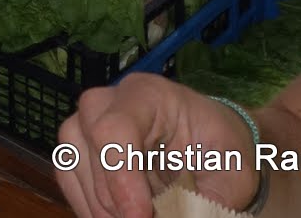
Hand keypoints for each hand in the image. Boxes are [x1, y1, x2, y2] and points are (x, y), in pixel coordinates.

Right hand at [55, 74, 259, 217]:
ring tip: (145, 215)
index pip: (114, 130)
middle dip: (119, 201)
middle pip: (91, 153)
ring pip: (73, 169)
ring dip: (106, 208)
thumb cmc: (222, 150)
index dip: (121, 178)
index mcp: (147, 95)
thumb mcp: (231, 175)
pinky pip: (68, 180)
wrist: (207, 142)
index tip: (141, 216)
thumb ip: (209, 202)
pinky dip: (92, 208)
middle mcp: (104, 102)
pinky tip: (119, 215)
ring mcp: (83, 122)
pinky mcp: (74, 147)